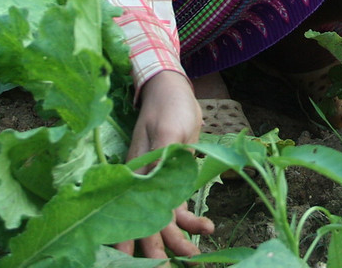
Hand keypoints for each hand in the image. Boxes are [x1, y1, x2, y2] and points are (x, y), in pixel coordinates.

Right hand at [115, 70, 213, 259]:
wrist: (171, 90)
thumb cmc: (168, 107)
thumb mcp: (167, 130)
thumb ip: (164, 158)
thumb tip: (160, 185)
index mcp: (136, 175)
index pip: (135, 218)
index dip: (138, 243)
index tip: (146, 263)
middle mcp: (142, 185)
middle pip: (147, 227)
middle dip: (157, 255)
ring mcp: (156, 184)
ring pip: (163, 224)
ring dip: (177, 243)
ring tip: (196, 256)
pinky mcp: (171, 181)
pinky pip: (177, 209)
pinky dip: (189, 222)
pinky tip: (206, 228)